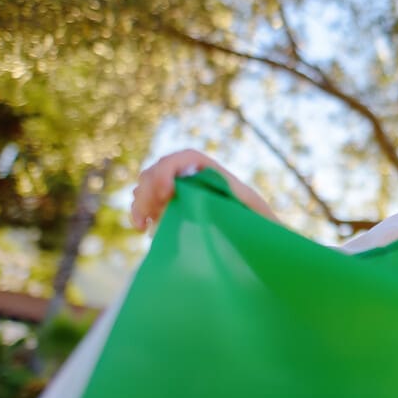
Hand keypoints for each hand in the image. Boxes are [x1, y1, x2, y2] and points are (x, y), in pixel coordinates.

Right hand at [131, 149, 277, 231]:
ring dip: (141, 200)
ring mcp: (179, 192)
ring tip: (143, 224)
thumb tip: (228, 203)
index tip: (166, 195)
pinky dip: (138, 210)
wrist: (254, 240)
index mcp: (216, 174)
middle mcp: (194, 178)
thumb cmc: (258, 226)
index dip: (169, 170)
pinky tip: (142, 226)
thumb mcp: (256, 214)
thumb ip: (245, 203)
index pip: (186, 157)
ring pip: (148, 183)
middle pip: (161, 169)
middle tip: (152, 215)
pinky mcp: (170, 208)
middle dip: (150, 189)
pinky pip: (145, 200)